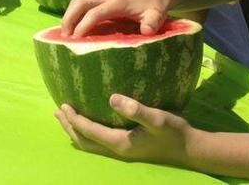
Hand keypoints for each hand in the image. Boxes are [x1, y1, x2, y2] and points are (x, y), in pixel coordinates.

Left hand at [55, 95, 195, 166]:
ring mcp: (123, 150)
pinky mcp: (129, 147)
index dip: (74, 119)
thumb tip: (112, 98)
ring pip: (92, 143)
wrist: (191, 149)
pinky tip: (93, 121)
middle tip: (58, 111)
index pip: (89, 131)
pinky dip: (89, 132)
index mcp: (120, 143)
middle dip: (70, 126)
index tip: (63, 105)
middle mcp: (118, 149)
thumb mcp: (157, 118)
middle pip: (85, 141)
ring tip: (67, 117)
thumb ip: (135, 109)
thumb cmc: (174, 132)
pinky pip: (101, 142)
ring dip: (77, 131)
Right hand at [61, 0, 170, 36]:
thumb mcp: (157, 14)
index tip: (77, 38)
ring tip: (65, 35)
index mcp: (118, 3)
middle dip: (69, 18)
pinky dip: (74, 16)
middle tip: (65, 37)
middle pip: (80, 3)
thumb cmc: (155, 6)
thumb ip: (153, 21)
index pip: (96, 12)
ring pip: (79, 3)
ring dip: (68, 17)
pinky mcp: (101, 3)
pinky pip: (82, 7)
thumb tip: (146, 31)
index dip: (85, 24)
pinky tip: (72, 30)